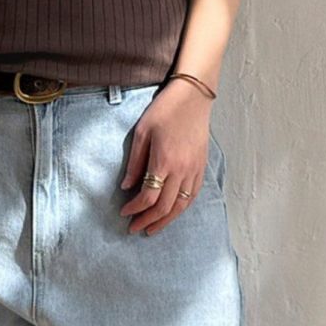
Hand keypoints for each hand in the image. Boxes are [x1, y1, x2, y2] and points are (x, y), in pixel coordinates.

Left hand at [119, 78, 214, 234]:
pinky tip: (172, 213)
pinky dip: (181, 209)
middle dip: (148, 221)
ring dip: (165, 221)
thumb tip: (127, 187)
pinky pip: (192, 196)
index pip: (148, 197)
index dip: (134, 209)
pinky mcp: (202, 167)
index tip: (124, 213)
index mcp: (164, 162)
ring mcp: (194, 170)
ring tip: (152, 228)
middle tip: (134, 229)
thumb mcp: (142, 133)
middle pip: (165, 207)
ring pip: (181, 206)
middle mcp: (182, 170)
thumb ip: (134, 163)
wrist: (193, 97)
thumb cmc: (165, 110)